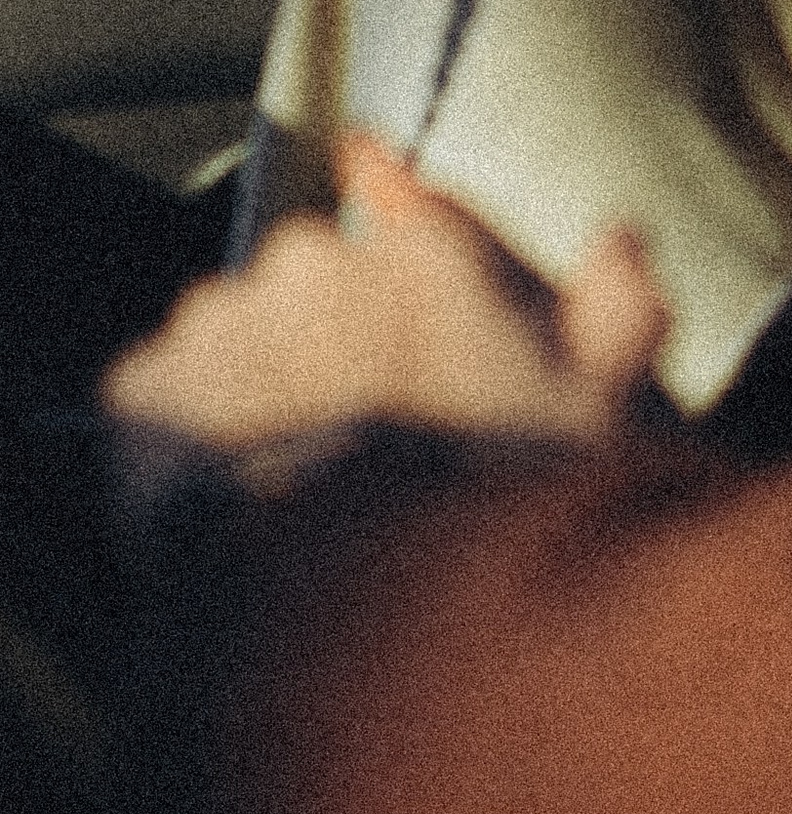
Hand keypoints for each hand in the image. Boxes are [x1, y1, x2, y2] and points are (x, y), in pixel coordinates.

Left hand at [103, 133, 670, 460]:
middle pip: (320, 278)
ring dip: (259, 384)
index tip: (393, 243)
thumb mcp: (602, 418)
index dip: (410, 243)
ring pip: (238, 333)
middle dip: (336, 338)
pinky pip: (162, 394)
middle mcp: (318, 262)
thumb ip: (621, 311)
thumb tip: (623, 241)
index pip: (409, 201)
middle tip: (370, 431)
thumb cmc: (488, 513)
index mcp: (427, 255)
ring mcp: (225, 323)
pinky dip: (186, 436)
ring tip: (296, 477)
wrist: (346, 612)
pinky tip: (230, 497)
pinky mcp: (147, 391)